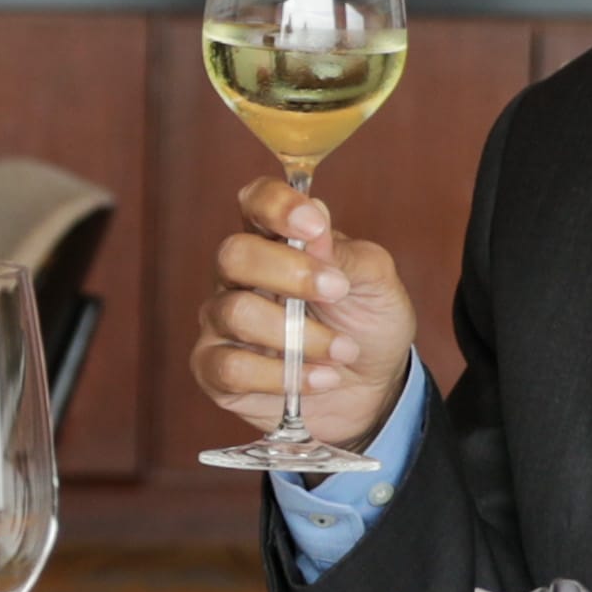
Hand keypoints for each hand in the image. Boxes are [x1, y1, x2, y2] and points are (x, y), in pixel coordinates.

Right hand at [189, 172, 417, 448]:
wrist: (372, 390)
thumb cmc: (367, 325)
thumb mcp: (376, 284)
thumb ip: (345, 255)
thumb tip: (315, 225)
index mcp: (276, 241)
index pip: (255, 202)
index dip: (275, 205)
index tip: (313, 225)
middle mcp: (239, 276)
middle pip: (233, 254)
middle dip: (288, 273)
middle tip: (336, 293)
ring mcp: (221, 322)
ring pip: (235, 313)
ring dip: (299, 336)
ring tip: (342, 351)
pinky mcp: (214, 370)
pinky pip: (230, 368)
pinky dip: (281, 376)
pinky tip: (319, 379)